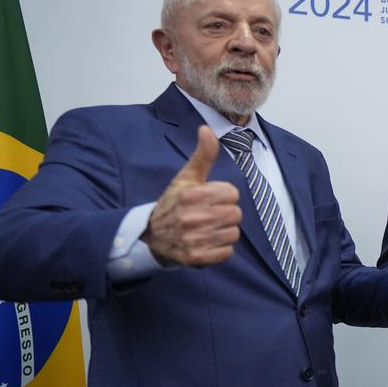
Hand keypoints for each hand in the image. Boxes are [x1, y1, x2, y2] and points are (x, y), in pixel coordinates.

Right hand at [142, 125, 241, 266]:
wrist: (152, 235)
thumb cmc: (175, 202)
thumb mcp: (187, 177)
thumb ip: (203, 155)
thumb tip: (207, 129)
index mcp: (190, 195)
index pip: (232, 193)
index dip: (224, 195)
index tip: (210, 198)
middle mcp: (190, 218)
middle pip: (235, 214)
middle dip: (226, 213)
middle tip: (210, 214)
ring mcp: (192, 239)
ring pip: (233, 233)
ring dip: (224, 231)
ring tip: (209, 228)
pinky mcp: (195, 258)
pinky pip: (226, 253)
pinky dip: (221, 249)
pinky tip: (208, 242)